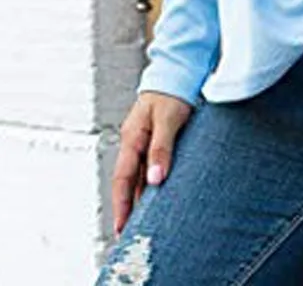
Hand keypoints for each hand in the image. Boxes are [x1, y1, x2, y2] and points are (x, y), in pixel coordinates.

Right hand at [111, 91, 193, 236]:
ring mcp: (145, 139)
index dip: (122, 204)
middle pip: (129, 180)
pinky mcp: (157, 138)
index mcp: (133, 137)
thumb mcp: (168, 119)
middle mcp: (135, 140)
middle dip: (128, 206)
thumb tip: (155, 180)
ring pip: (140, 174)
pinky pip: (151, 165)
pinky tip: (159, 193)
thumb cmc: (173, 90)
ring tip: (145, 221)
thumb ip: (161, 149)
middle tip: (130, 233)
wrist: (180, 69)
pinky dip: (153, 182)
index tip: (121, 227)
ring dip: (142, 196)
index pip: (123, 178)